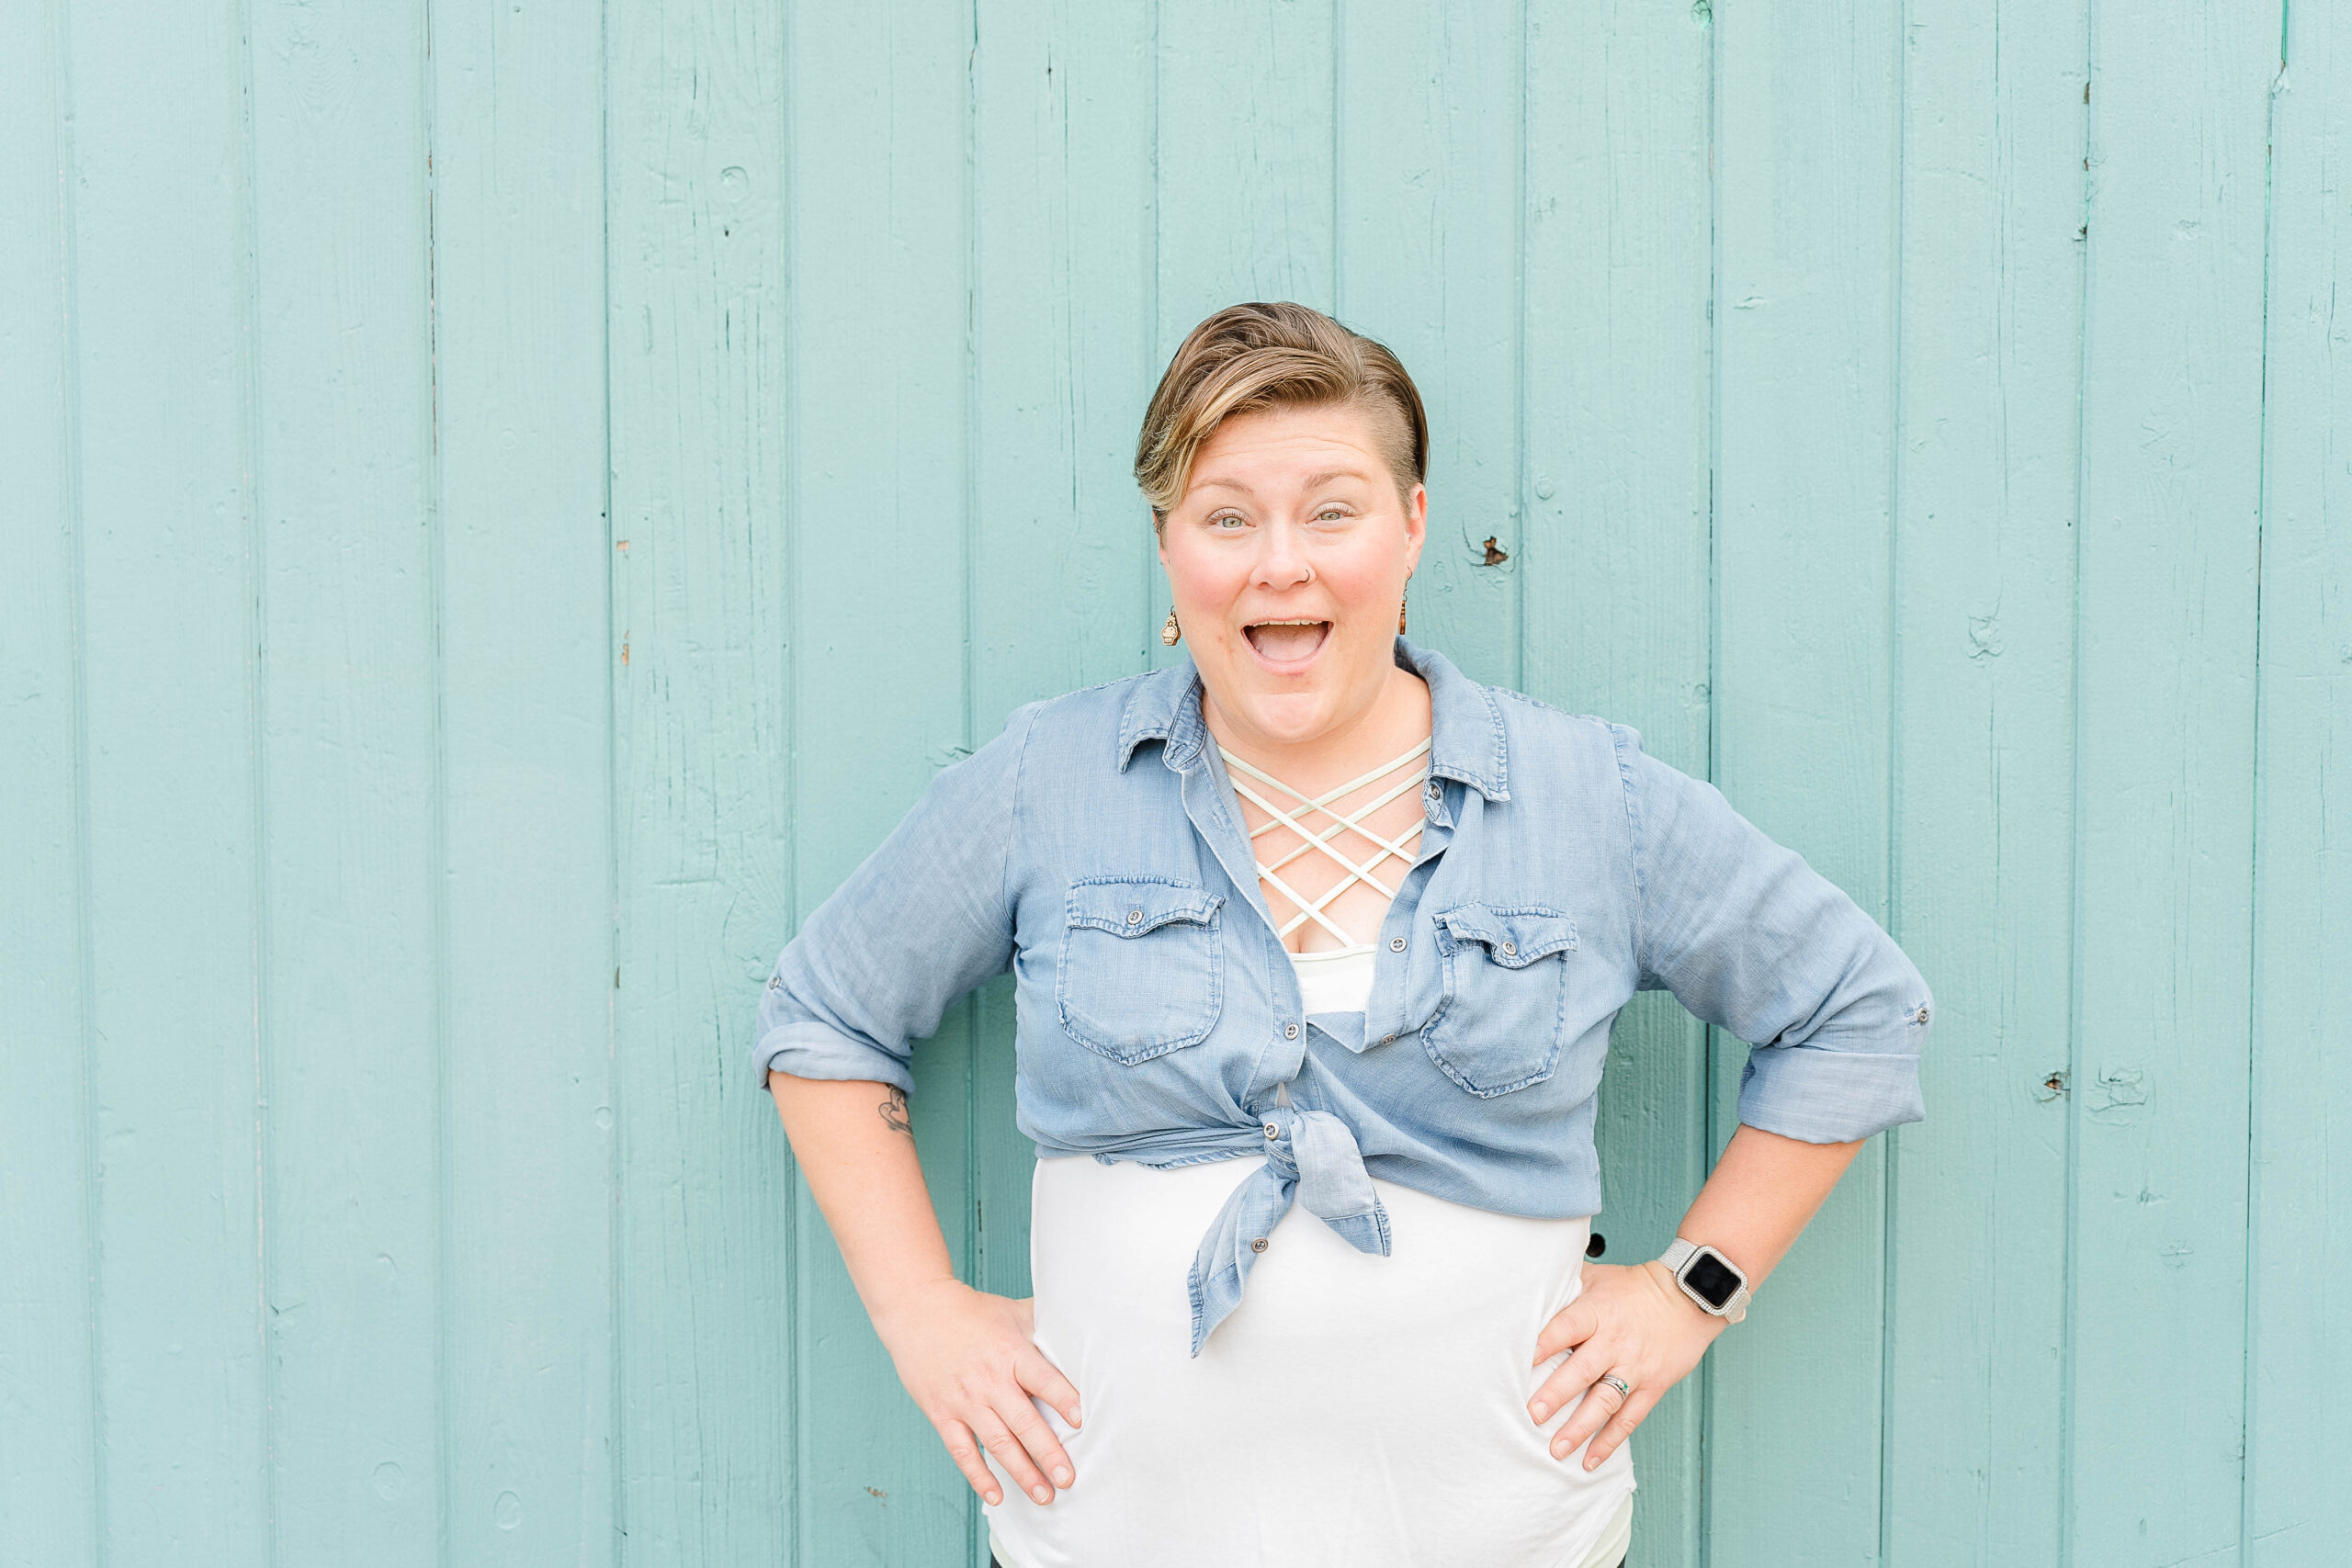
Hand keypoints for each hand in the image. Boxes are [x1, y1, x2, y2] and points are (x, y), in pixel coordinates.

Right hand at [875, 1278, 1083, 1507]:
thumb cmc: (971, 1313)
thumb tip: (1081, 1330)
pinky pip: (962, 1451)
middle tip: (1068, 1479)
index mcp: (1011, 1352)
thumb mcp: (1011, 1312)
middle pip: (1023, 1421)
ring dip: (1022, 1472)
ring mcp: (964, 1400)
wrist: (917, 1309)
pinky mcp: (942, 1413)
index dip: (1063, 1399)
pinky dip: (979, 1476)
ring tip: (1044, 1496)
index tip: (1082, 1421)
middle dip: (1048, 1454)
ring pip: (997, 1443)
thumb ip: (1043, 1326)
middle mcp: (989, 1379)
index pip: (1042, 1379)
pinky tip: (997, 1496)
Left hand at [1526, 1259, 1727, 1469]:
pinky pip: (1629, 1418)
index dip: (1544, 1344)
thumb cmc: (1635, 1287)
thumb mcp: (1599, 1277)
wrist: (1689, 1297)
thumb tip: (1528, 1287)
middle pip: (1582, 1370)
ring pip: (1605, 1401)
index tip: (1522, 1363)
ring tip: (1556, 1448)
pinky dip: (1609, 1442)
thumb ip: (1567, 1286)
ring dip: (1580, 1428)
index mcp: (1597, 1313)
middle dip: (1556, 1394)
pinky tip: (1589, 1461)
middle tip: (1532, 1414)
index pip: (1566, 1328)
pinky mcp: (1652, 1387)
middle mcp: (1614, 1342)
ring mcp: (1635, 1367)